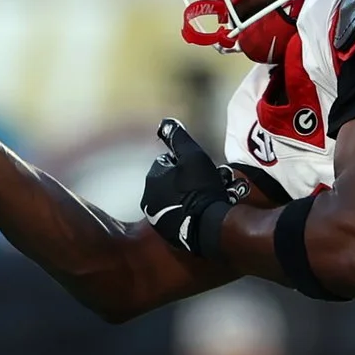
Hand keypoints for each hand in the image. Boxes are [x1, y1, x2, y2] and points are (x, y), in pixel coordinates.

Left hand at [141, 118, 244, 257]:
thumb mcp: (193, 156)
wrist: (206, 226)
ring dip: (186, 196)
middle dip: (186, 181)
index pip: (168, 161)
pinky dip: (185, 213)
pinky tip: (199, 213)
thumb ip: (178, 138)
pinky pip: (176, 216)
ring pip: (173, 199)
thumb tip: (165, 123)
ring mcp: (155, 217)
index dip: (186, 163)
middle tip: (205, 185)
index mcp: (152, 177)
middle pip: (170, 181)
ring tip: (204, 200)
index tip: (200, 170)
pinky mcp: (165, 232)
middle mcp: (148, 197)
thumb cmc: (201, 188)